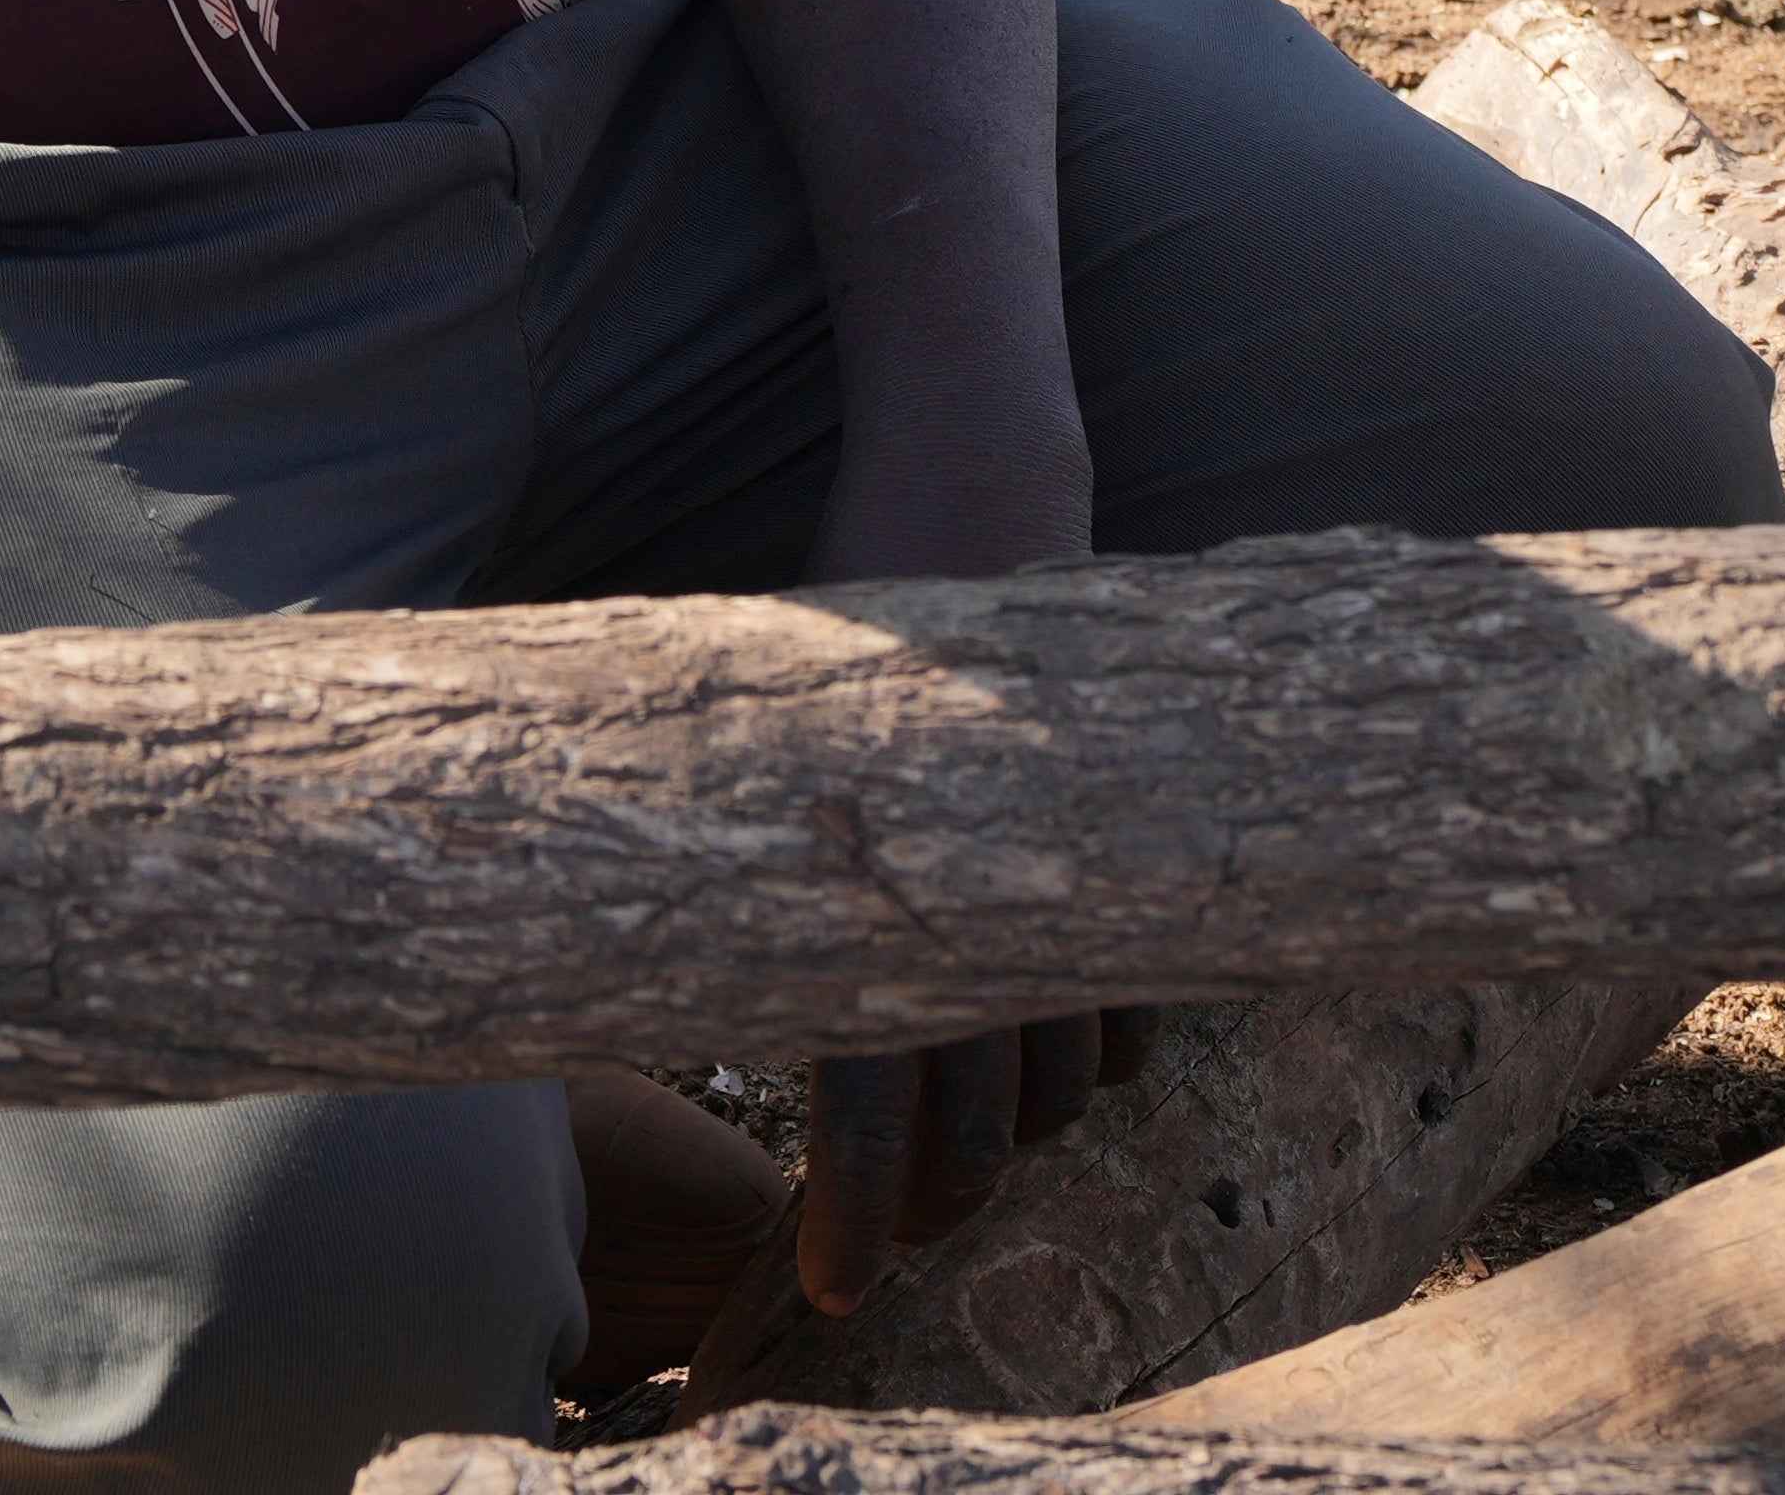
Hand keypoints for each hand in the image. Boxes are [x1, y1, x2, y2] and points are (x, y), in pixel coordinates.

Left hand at [791, 376, 1111, 1307]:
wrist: (970, 496)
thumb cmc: (837, 618)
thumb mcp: (758, 737)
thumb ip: (744, 869)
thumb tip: (655, 974)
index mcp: (875, 906)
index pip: (868, 1113)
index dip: (853, 1215)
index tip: (834, 1289)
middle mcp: (988, 923)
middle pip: (977, 1135)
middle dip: (933, 1205)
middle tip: (885, 1242)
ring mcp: (1074, 903)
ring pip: (1063, 1094)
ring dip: (1011, 1142)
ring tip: (955, 1165)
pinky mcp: (1129, 876)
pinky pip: (1129, 1025)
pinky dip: (1090, 1063)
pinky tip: (1046, 1063)